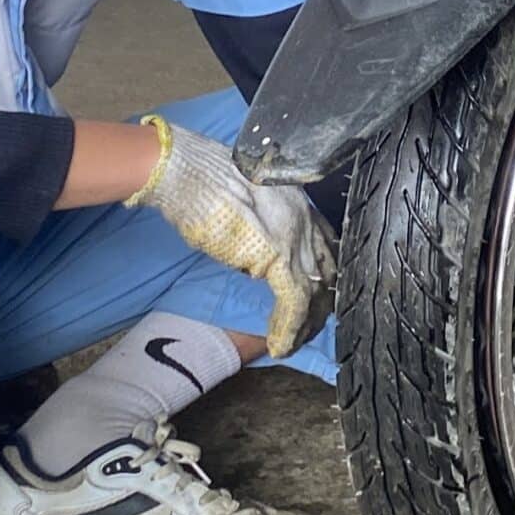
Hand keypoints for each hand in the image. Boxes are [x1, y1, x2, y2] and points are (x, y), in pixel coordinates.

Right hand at [128, 118, 332, 357]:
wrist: (187, 170)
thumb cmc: (202, 183)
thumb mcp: (243, 206)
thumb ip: (262, 229)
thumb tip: (257, 260)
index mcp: (297, 202)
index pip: (324, 246)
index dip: (322, 275)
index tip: (316, 298)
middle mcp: (304, 218)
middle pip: (326, 271)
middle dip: (319, 304)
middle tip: (309, 330)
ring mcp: (295, 237)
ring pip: (313, 292)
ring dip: (304, 324)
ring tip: (294, 342)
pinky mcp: (278, 257)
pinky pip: (294, 302)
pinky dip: (288, 327)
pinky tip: (281, 344)